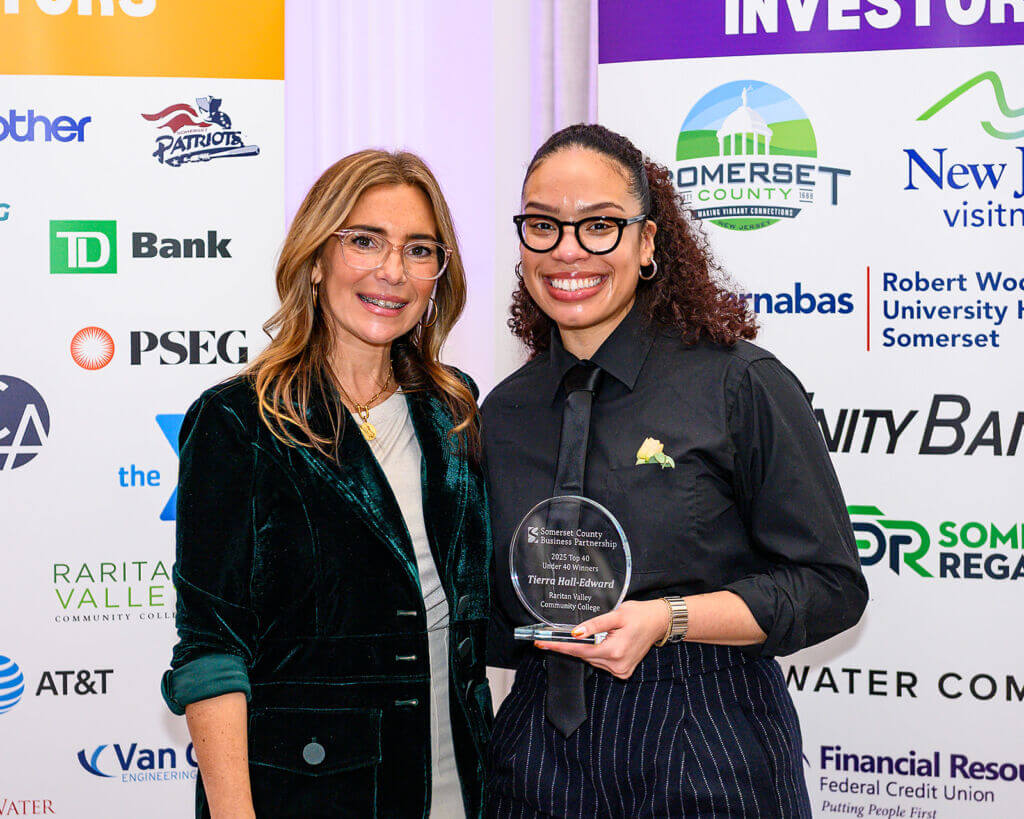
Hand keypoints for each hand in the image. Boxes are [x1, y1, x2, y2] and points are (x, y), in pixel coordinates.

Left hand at [534, 599, 669, 679]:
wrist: (658, 622)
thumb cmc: (639, 615)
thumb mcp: (616, 614)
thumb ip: (595, 625)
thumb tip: (576, 632)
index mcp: (614, 651)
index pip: (578, 651)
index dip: (559, 646)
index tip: (542, 644)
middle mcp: (617, 665)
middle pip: (584, 656)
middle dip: (575, 644)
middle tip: (567, 632)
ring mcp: (620, 671)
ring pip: (592, 660)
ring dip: (589, 648)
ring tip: (603, 633)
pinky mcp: (623, 672)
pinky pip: (601, 663)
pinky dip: (598, 653)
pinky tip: (607, 642)